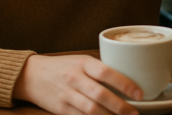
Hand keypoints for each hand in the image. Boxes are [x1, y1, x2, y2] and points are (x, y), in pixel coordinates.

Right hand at [13, 54, 139, 114]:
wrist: (32, 75)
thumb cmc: (63, 67)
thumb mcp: (81, 61)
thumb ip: (100, 70)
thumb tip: (127, 82)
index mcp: (83, 62)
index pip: (106, 72)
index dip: (125, 84)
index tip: (139, 93)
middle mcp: (74, 78)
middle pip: (100, 95)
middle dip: (120, 106)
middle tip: (134, 112)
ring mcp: (67, 94)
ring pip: (92, 110)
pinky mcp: (61, 109)